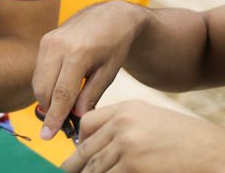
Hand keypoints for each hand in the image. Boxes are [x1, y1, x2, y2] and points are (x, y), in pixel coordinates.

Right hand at [32, 1, 145, 138]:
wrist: (110, 16)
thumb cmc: (114, 45)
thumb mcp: (109, 72)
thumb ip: (91, 94)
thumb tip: (76, 116)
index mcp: (78, 53)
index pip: (61, 93)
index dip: (55, 117)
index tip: (48, 135)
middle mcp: (58, 46)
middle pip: (44, 88)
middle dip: (48, 111)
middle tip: (59, 126)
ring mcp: (48, 41)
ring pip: (38, 80)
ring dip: (45, 99)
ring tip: (61, 111)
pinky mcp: (44, 40)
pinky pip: (39, 70)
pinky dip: (45, 86)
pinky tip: (58, 93)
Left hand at [63, 101, 224, 171]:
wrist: (212, 152)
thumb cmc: (185, 138)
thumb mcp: (149, 118)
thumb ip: (121, 124)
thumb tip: (95, 141)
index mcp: (124, 109)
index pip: (87, 122)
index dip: (80, 140)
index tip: (79, 151)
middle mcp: (122, 124)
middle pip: (87, 148)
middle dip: (75, 164)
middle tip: (66, 171)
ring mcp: (126, 145)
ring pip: (94, 167)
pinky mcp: (134, 166)